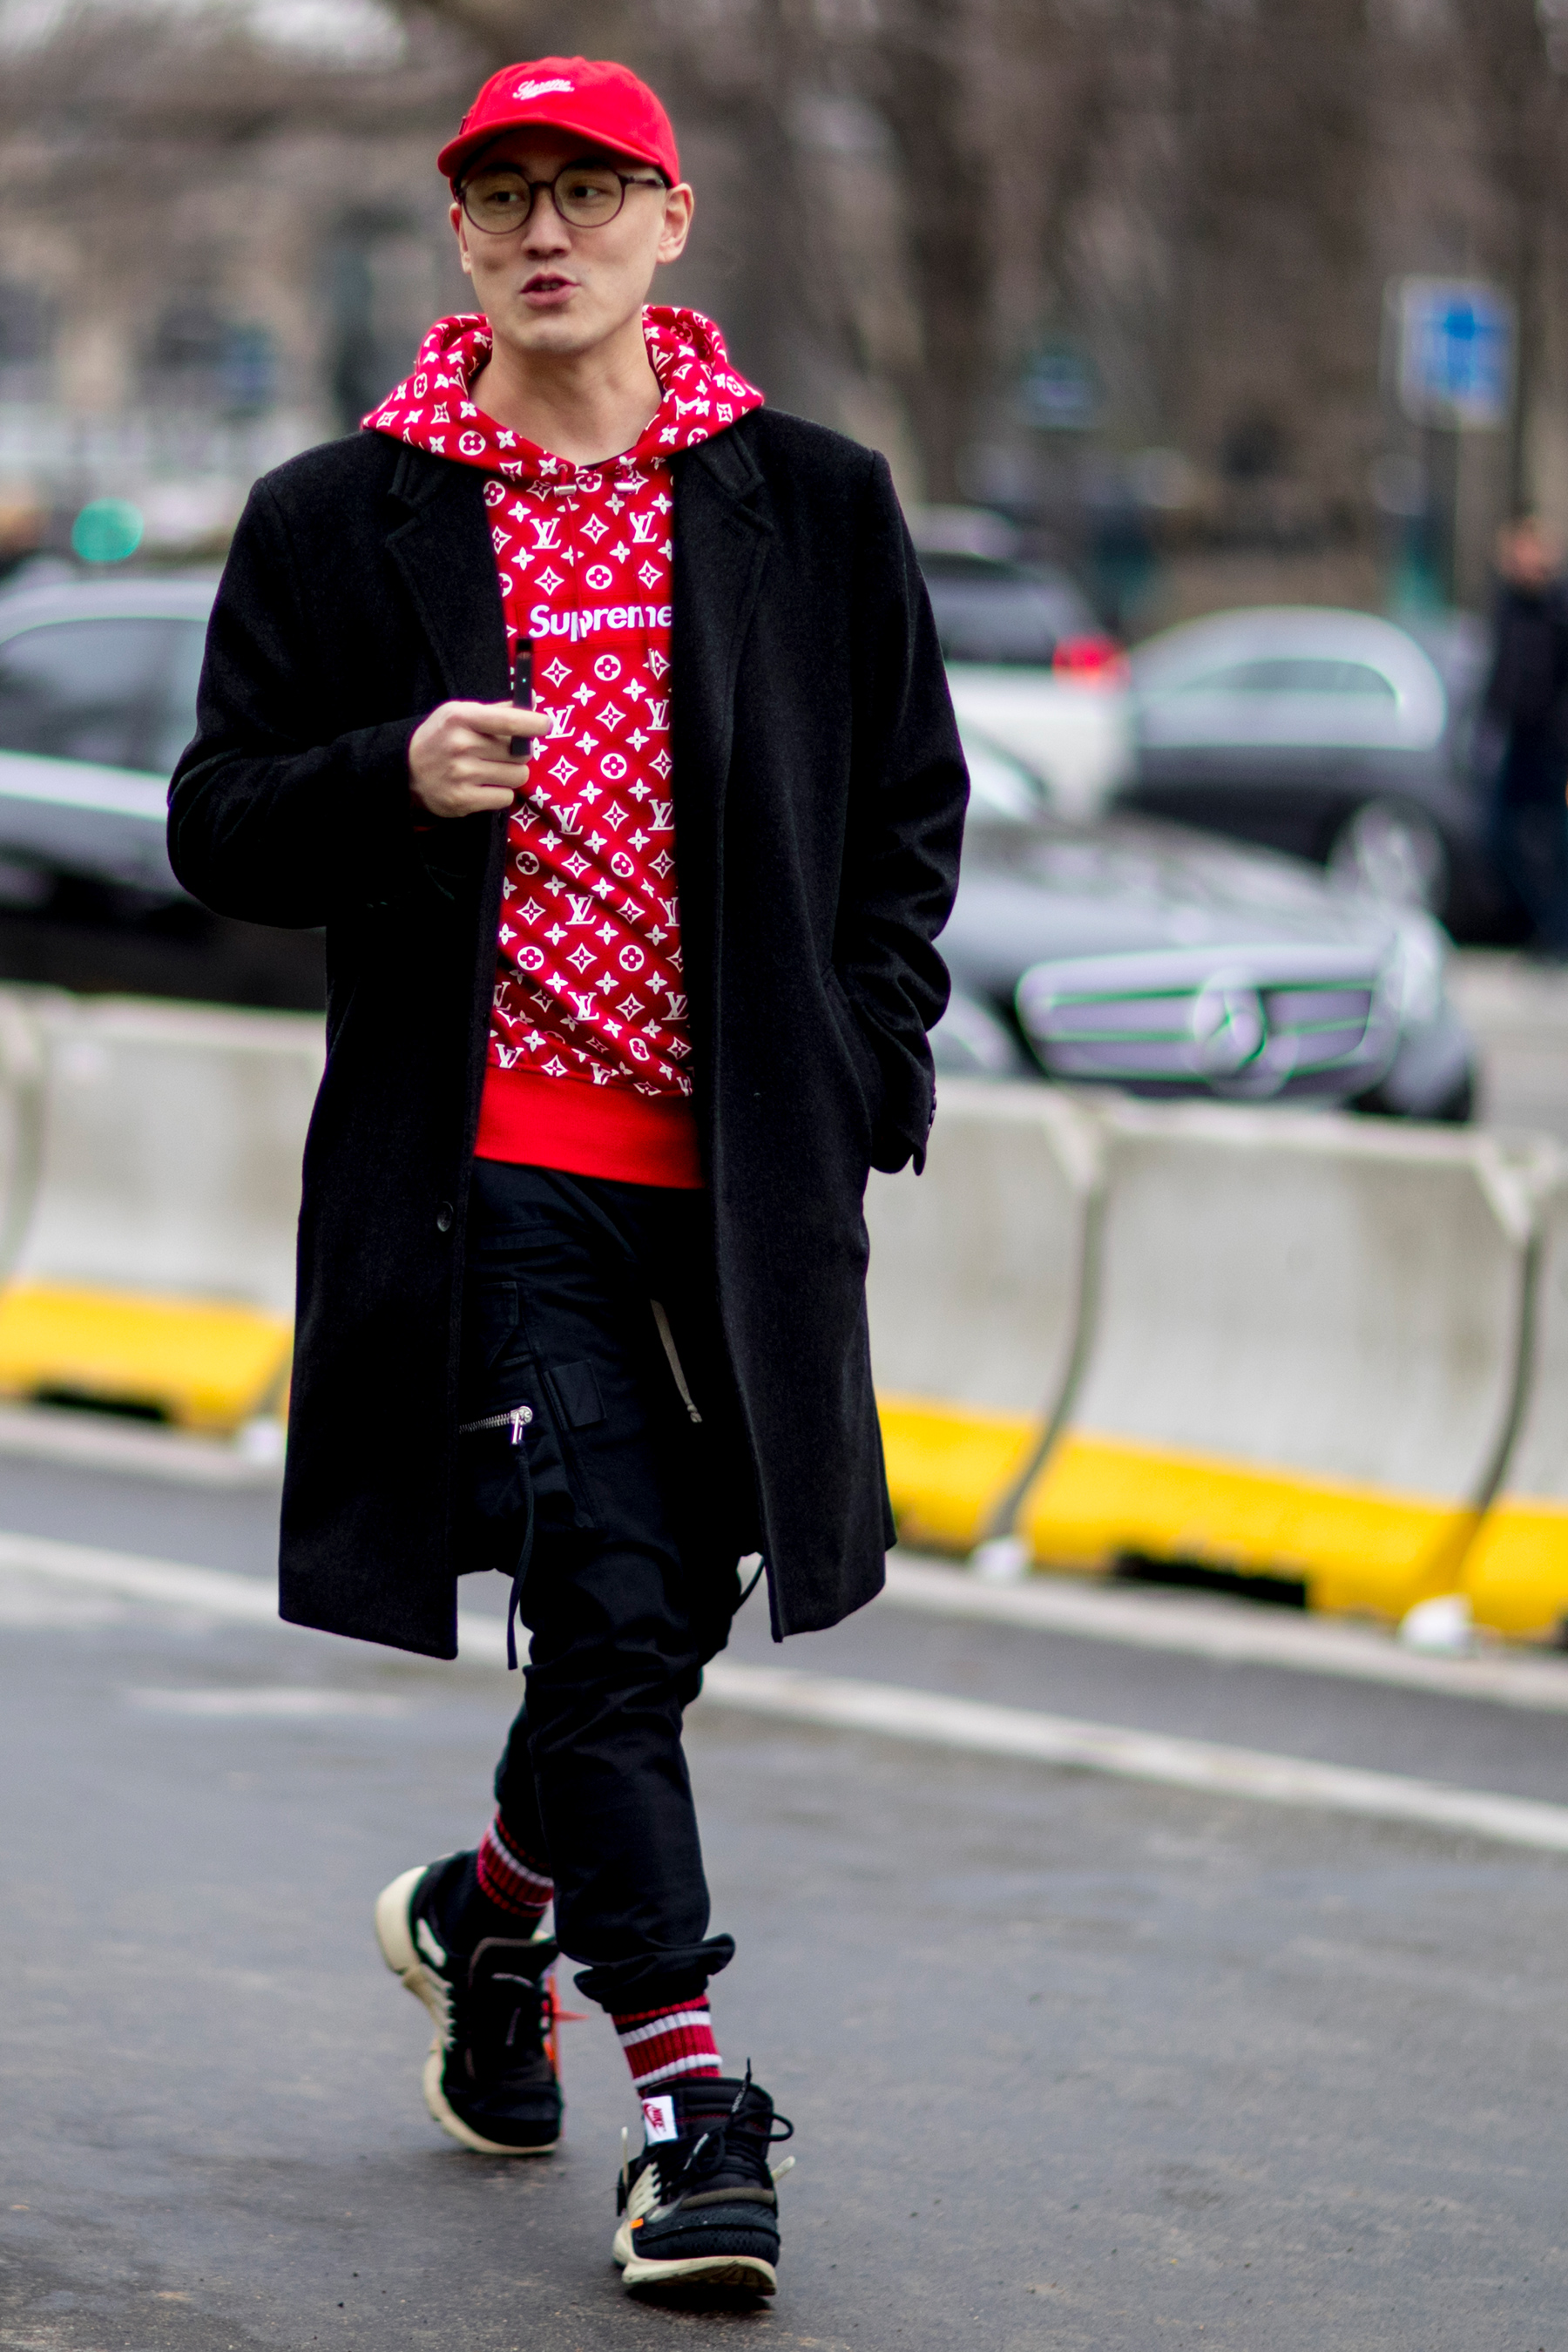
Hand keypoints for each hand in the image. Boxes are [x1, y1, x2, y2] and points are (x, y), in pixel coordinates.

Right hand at [408, 699, 548, 818]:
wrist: (406, 769)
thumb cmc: (442, 737)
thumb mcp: (461, 713)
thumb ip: (498, 710)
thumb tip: (533, 700)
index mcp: (462, 718)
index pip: (509, 721)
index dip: (534, 723)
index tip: (545, 724)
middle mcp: (462, 746)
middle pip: (520, 753)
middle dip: (519, 754)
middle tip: (503, 753)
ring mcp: (462, 775)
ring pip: (518, 777)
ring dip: (511, 774)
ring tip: (492, 770)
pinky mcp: (463, 800)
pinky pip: (505, 797)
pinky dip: (500, 793)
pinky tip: (484, 786)